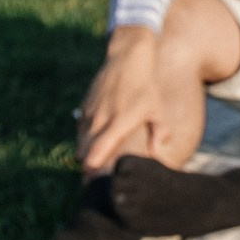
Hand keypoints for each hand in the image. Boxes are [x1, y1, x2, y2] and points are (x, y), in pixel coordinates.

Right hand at [78, 25, 164, 169]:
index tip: (95, 180)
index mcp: (118, 123)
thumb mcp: (157, 109)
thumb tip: (158, 154)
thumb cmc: (146, 86)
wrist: (127, 58)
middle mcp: (101, 119)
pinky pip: (80, 128)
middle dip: (87, 167)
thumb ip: (160, 132)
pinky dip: (83, 139)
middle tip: (93, 181)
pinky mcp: (86, 105)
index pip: (97, 151)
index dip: (93, 168)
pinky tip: (92, 145)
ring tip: (92, 166)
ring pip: (80, 140)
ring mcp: (91, 111)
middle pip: (84, 151)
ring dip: (84, 153)